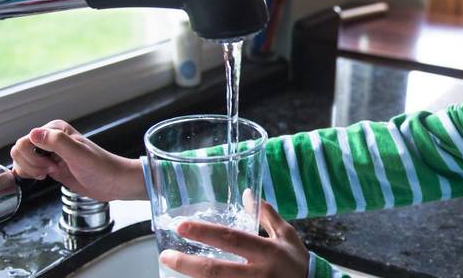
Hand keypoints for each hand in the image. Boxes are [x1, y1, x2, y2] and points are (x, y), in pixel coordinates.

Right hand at [10, 119, 145, 200]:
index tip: (52, 164)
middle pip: (19, 150)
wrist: (113, 182)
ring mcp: (48, 153)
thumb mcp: (79, 155)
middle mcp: (49, 139)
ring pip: (20, 159)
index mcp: (55, 130)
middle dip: (31, 164)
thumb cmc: (101, 167)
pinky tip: (45, 176)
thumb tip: (33, 133)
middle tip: (51, 170)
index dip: (34, 157)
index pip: (25, 141)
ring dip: (31, 170)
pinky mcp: (49, 166)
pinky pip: (27, 168)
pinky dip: (30, 174)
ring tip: (50, 173)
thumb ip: (57, 142)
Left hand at [161, 201, 309, 277]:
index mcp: (267, 252)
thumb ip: (266, 216)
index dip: (205, 233)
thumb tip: (248, 193)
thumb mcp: (287, 236)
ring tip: (173, 269)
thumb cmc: (297, 263)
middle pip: (215, 271)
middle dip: (187, 264)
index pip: (231, 239)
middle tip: (166, 256)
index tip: (182, 226)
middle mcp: (258, 275)